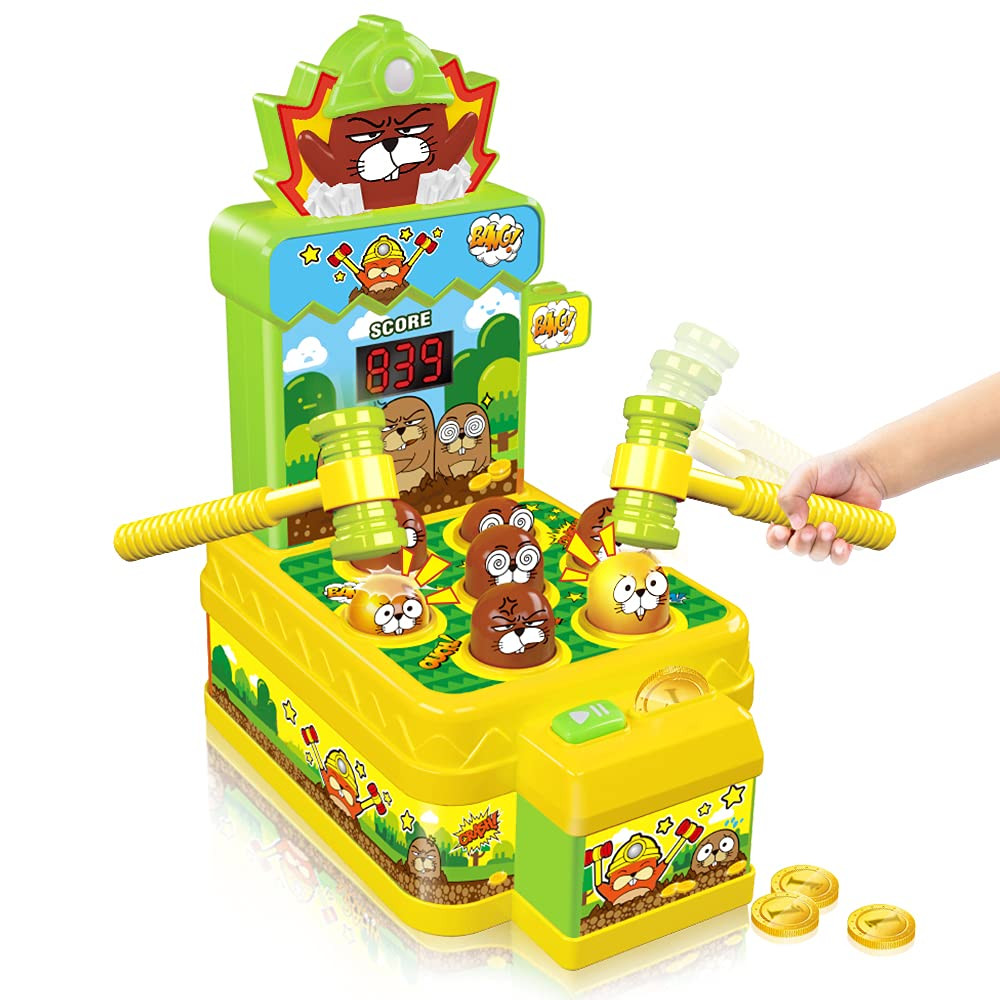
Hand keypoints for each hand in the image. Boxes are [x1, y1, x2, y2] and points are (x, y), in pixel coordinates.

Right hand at [766, 449, 886, 563]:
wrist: (866, 471)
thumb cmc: (832, 469)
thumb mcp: (806, 474)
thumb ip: (791, 495)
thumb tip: (794, 523)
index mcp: (790, 513)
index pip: (775, 535)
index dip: (776, 538)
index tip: (782, 531)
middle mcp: (806, 528)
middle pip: (795, 548)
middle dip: (801, 542)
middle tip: (810, 528)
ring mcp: (826, 537)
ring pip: (816, 554)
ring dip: (821, 545)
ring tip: (830, 527)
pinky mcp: (847, 541)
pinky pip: (838, 558)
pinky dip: (838, 554)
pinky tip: (842, 542)